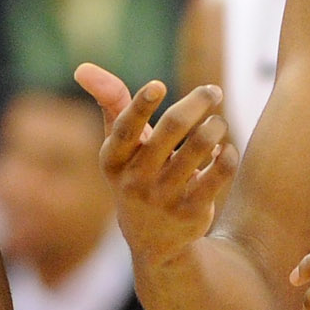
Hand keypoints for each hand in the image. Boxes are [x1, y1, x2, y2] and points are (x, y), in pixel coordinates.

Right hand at [75, 64, 233, 265]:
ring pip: (200, 146)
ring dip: (215, 126)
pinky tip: (224, 150)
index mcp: (114, 161)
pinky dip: (227, 154)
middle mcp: (136, 180)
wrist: (155, 241)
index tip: (158, 85)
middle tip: (214, 91)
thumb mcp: (120, 147)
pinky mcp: (192, 212)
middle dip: (198, 102)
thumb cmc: (137, 175)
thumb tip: (82, 68)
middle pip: (172, 128)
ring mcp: (164, 197)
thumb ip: (110, 104)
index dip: (140, 106)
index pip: (125, 129)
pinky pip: (219, 172)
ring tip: (217, 123)